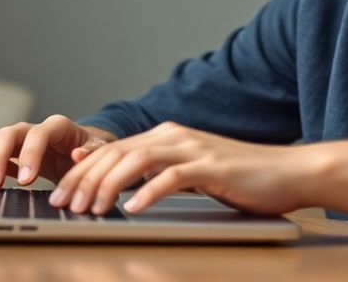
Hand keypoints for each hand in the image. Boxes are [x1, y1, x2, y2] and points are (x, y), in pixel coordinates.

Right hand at [0, 114, 114, 190]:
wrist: (84, 153)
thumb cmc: (91, 151)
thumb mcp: (98, 151)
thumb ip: (91, 152)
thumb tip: (78, 154)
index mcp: (58, 126)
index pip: (38, 135)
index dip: (29, 155)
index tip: (25, 181)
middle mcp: (34, 129)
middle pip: (8, 134)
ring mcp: (20, 141)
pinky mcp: (10, 153)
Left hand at [47, 120, 313, 216]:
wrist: (287, 171)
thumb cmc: (239, 177)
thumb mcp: (189, 171)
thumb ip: (153, 170)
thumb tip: (112, 180)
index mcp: (165, 136)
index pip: (111, 151)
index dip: (80, 174)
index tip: (60, 197)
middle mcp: (175, 136)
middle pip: (116, 153)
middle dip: (84, 181)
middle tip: (65, 207)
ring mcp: (194, 149)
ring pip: (136, 161)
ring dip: (107, 187)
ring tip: (91, 211)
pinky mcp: (212, 167)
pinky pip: (172, 177)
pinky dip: (148, 193)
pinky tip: (132, 210)